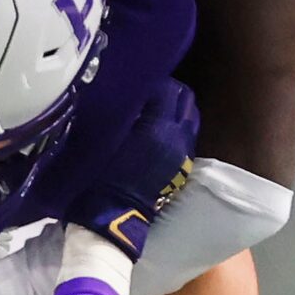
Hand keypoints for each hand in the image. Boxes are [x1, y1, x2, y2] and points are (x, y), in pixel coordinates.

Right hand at [70, 79, 197, 258]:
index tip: (136, 82)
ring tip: (156, 110)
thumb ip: (126, 110)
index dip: (151, 82)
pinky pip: (189, 134)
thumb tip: (132, 91)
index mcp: (159, 127)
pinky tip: (160, 130)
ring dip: (177, 108)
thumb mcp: (109, 135)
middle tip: (148, 93)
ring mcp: (184, 151)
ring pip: (191, 115)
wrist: (115, 212)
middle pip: (185, 98)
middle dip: (169, 91)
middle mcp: (178, 136)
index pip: (166, 88)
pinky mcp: (184, 164)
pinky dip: (178, 126)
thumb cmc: (103, 174)